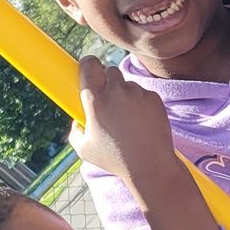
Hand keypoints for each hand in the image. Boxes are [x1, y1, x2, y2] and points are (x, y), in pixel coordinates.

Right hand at [69, 54, 181, 191]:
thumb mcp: (85, 149)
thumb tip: (76, 124)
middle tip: (107, 99)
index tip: (88, 71)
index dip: (88, 65)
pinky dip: (140, 103)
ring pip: (127, 84)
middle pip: (109, 70)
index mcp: (96, 101)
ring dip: (124, 94)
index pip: (89, 65)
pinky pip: (143, 93)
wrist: (151, 165)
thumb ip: (75, 133)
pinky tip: (140, 122)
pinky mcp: (154, 98)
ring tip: (126, 120)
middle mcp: (117, 92)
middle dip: (106, 81)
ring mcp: (138, 93)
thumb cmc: (115, 159)